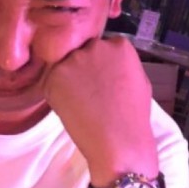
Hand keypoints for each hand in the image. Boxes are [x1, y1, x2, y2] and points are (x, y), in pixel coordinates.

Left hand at [43, 36, 157, 182]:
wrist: (119, 142)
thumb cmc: (132, 118)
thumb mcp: (137, 79)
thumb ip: (119, 64)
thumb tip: (104, 61)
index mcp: (119, 45)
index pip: (100, 46)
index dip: (97, 65)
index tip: (99, 81)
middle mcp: (96, 46)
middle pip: (80, 51)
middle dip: (81, 68)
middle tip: (87, 93)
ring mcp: (74, 59)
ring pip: (64, 65)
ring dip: (67, 80)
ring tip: (81, 103)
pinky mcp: (55, 75)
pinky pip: (51, 81)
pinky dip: (56, 94)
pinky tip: (71, 108)